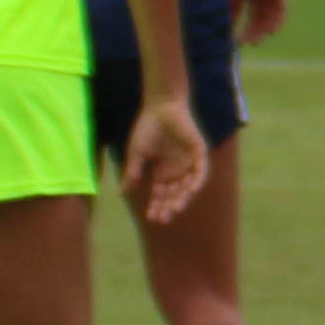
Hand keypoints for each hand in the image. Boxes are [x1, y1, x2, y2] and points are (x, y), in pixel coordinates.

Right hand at [123, 97, 210, 223]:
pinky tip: (190, 190)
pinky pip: (200, 170)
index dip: (157, 206)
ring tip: (175, 208)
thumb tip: (123, 192)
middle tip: (163, 218)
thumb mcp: (137, 153)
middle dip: (168, 206)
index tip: (151, 218)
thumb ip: (132, 172)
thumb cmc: (147, 127)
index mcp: (163, 172)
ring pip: (188, 185)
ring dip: (182, 197)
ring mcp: (188, 162)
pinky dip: (197, 180)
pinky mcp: (198, 151)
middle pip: (174, 193)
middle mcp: (177, 170)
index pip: (161, 194)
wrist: (160, 106)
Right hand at [232, 0, 287, 44]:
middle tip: (245, 44)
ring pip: (269, 22)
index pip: (248, 22)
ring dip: (263, 32)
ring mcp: (271, 0)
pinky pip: (281, 14)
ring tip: (256, 41)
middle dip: (252, 35)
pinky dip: (276, 23)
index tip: (235, 43)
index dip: (242, 33)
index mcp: (250, 1)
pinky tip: (270, 31)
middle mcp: (262, 3)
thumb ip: (229, 8)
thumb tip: (223, 27)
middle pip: (258, 24)